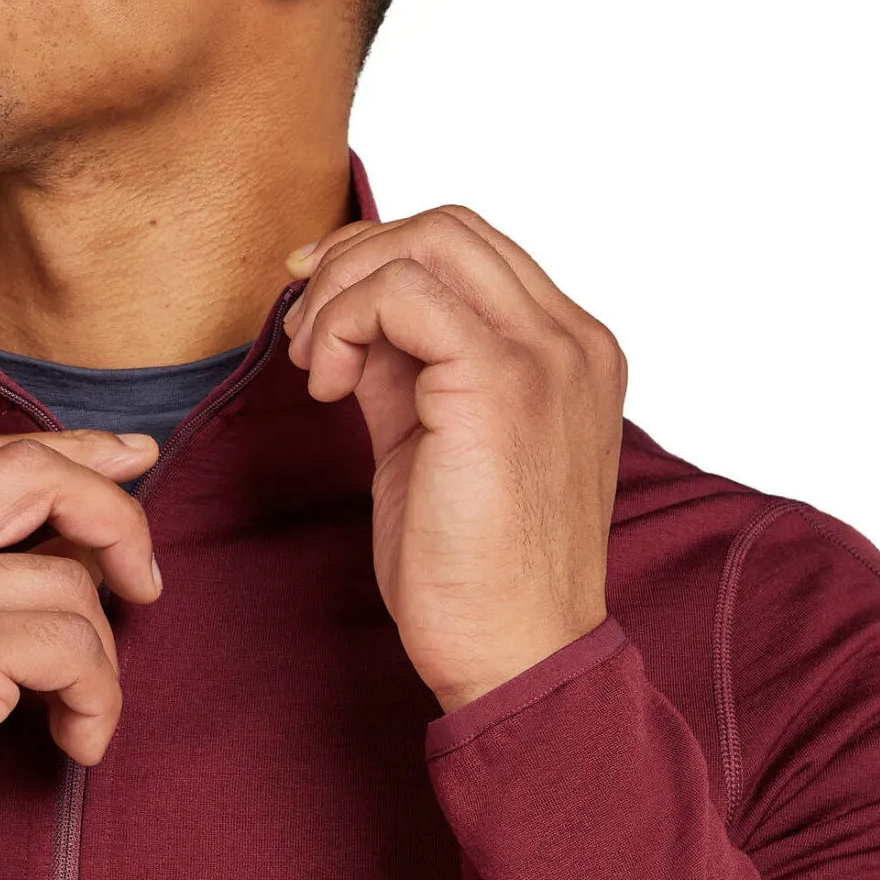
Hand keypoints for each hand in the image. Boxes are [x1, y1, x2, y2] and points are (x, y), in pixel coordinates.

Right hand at [0, 429, 161, 879]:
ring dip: (99, 660)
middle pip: (34, 472)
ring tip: (78, 715)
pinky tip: (76, 742)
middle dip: (115, 514)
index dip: (74, 454)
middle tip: (146, 579)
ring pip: (71, 583)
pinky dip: (98, 700)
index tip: (132, 461)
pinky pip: (76, 648)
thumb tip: (81, 539)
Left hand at [282, 205, 624, 713]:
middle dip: (354, 261)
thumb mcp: (430, 440)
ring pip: (427, 241)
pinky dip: (344, 321)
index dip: (378, 257)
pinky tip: (328, 387)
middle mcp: (573, 339)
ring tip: (316, 366)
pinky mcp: (502, 382)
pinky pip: (403, 292)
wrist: (514, 654)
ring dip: (343, 291)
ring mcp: (547, 354)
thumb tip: (347, 315)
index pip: (469, 247)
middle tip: (306, 334)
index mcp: (569, 351)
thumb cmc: (474, 570)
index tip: (315, 303)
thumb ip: (403, 366)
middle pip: (448, 225)